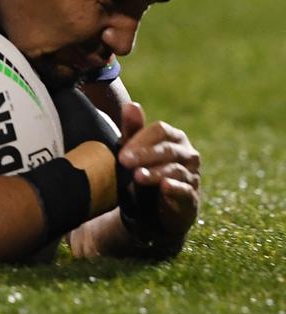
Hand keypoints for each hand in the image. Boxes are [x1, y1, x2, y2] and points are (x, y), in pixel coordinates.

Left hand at [117, 102, 200, 242]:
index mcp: (174, 137)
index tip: (122, 151)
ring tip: (137, 176)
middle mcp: (187, 153)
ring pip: (174, 170)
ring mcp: (192, 174)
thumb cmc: (145, 171)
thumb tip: (131, 104)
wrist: (153, 209)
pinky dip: (175, 188)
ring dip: (154, 173)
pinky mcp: (192, 196)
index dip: (141, 139)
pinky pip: (185, 189)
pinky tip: (164, 187)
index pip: (160, 131)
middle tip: (124, 161)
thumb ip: (133, 128)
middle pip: (167, 149)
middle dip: (144, 155)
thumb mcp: (135, 151)